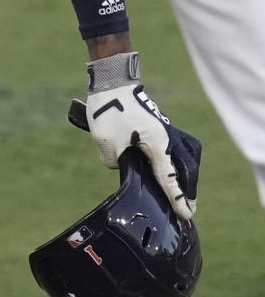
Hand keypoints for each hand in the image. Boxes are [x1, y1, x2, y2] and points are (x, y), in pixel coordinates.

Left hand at [69, 88, 200, 220]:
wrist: (112, 82)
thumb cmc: (109, 110)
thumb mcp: (106, 143)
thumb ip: (115, 162)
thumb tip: (123, 164)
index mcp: (157, 143)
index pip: (169, 178)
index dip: (177, 198)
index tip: (187, 214)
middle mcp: (166, 138)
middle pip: (183, 169)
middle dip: (187, 190)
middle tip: (189, 209)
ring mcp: (165, 130)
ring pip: (182, 158)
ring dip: (183, 176)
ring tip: (183, 193)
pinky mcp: (158, 126)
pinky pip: (173, 150)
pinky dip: (174, 163)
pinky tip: (169, 172)